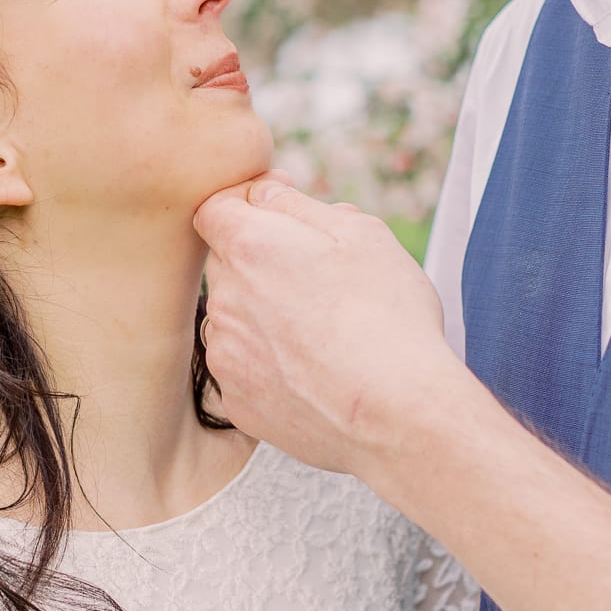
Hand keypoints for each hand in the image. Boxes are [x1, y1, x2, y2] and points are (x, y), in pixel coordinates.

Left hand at [194, 177, 453, 475]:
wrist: (395, 415)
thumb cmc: (387, 316)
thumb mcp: (360, 233)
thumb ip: (298, 205)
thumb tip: (265, 195)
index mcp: (249, 248)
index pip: (215, 209)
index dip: (247, 205)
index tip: (283, 214)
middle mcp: (225, 300)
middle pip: (227, 264)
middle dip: (262, 262)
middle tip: (322, 279)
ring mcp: (227, 356)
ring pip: (235, 318)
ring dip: (265, 315)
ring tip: (324, 332)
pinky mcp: (237, 403)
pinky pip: (245, 369)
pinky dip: (271, 365)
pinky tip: (316, 372)